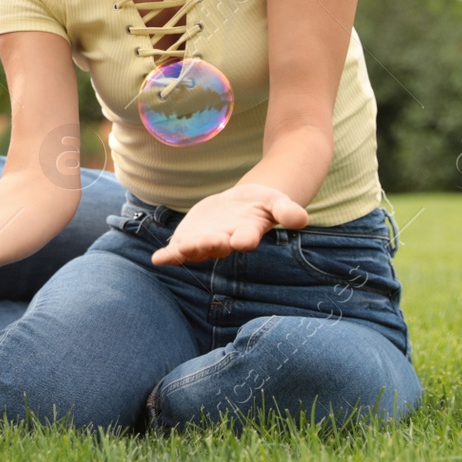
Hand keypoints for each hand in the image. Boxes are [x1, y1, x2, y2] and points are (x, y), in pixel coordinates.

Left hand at [151, 183, 309, 265]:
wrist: (242, 204)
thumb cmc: (263, 204)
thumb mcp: (277, 201)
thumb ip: (287, 211)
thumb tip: (302, 219)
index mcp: (247, 232)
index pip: (247, 238)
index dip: (244, 239)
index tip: (242, 240)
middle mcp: (226, 241)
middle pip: (219, 245)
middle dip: (212, 244)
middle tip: (208, 241)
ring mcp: (207, 241)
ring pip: (197, 249)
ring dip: (188, 250)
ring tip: (180, 249)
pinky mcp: (190, 238)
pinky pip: (178, 249)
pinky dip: (169, 255)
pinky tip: (158, 260)